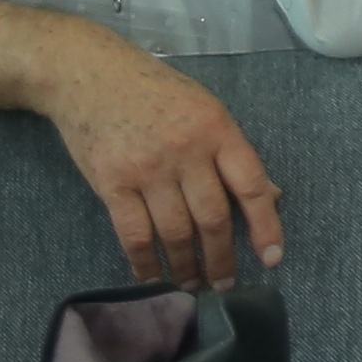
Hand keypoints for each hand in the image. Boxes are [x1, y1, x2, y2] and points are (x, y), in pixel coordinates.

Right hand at [36, 24, 284, 285]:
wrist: (89, 75)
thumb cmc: (154, 92)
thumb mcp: (204, 109)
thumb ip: (232, 154)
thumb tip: (269, 197)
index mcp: (216, 128)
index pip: (250, 185)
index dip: (265, 226)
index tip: (272, 259)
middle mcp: (185, 150)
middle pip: (212, 218)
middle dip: (222, 260)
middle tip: (226, 284)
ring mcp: (147, 169)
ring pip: (176, 233)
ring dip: (186, 268)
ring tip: (193, 286)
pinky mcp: (112, 184)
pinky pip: (135, 236)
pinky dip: (146, 264)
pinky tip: (154, 279)